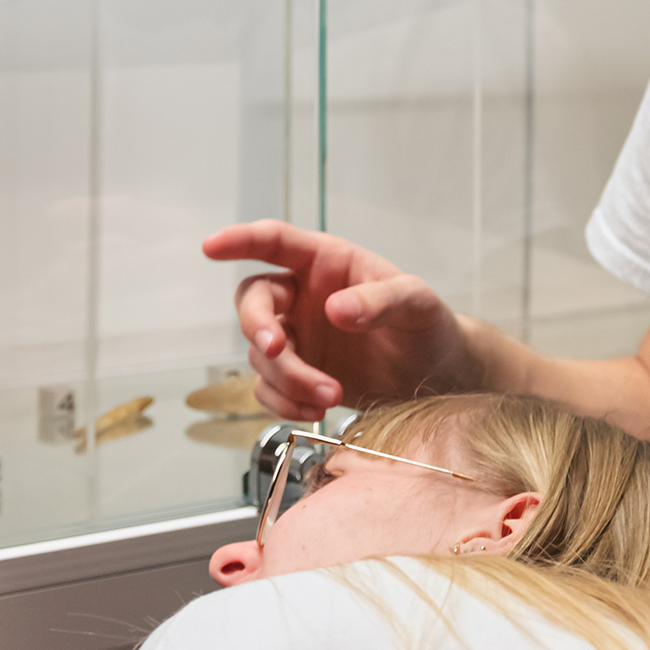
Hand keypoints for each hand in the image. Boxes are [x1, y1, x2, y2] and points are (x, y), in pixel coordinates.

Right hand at [202, 221, 481, 419]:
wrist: (437, 379)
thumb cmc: (428, 327)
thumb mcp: (417, 304)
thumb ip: (380, 300)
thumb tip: (335, 309)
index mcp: (326, 263)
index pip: (275, 242)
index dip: (241, 240)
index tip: (211, 246)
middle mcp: (303, 297)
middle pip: (253, 301)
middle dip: (258, 326)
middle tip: (278, 349)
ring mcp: (297, 337)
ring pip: (261, 354)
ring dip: (287, 377)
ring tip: (330, 396)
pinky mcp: (297, 375)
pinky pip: (267, 388)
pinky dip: (282, 402)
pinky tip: (313, 409)